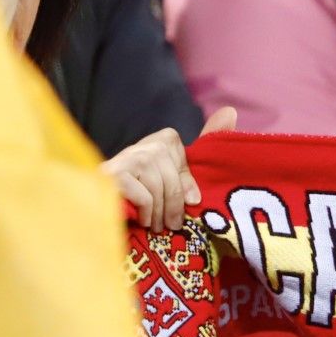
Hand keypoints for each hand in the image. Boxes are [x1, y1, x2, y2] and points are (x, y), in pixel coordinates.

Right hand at [104, 106, 235, 231]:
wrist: (105, 220)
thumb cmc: (148, 203)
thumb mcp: (179, 181)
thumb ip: (204, 152)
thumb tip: (230, 111)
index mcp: (161, 142)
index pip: (181, 158)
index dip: (183, 185)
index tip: (186, 202)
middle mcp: (141, 145)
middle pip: (171, 176)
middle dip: (173, 206)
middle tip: (171, 225)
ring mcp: (124, 159)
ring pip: (157, 186)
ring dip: (158, 214)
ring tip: (155, 226)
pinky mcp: (110, 176)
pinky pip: (144, 196)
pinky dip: (145, 213)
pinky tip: (139, 220)